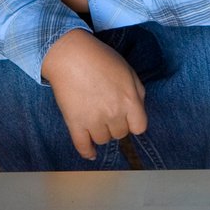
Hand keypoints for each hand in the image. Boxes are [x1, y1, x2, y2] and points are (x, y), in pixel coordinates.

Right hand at [40, 29, 147, 159]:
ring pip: (103, 140)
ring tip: (97, 121)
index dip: (134, 122)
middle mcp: (114, 114)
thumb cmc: (101, 59)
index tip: (127, 117)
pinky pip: (83, 146)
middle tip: (108, 112)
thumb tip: (138, 109)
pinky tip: (90, 153)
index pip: (139, 127)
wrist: (70, 55)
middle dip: (117, 125)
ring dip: (102, 133)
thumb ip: (137, 92)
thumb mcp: (128, 71)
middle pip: (120, 134)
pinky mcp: (75, 124)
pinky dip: (87, 152)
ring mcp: (94, 121)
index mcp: (130, 101)